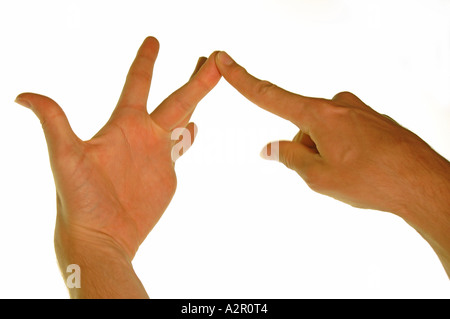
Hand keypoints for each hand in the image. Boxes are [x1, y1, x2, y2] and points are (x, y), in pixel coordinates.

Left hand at [16, 37, 220, 278]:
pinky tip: (197, 126)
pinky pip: (182, 147)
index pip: (137, 83)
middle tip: (213, 59)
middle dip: (196, 79)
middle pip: (176, 99)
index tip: (153, 40)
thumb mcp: (65, 158)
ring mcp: (157, 154)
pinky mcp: (167, 174)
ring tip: (211, 81)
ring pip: (183, 118)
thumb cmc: (80, 199)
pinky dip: (191, 135)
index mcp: (123, 125)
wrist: (102, 236)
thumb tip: (21, 95)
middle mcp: (143, 134)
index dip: (146, 61)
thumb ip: (54, 123)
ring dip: (197, 100)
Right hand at [215, 51, 449, 274]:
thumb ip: (290, 158)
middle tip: (328, 175)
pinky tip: (362, 167)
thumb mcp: (319, 177)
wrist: (423, 183)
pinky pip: (346, 132)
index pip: (270, 96)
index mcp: (319, 115)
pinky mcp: (373, 119)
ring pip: (324, 132)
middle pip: (302, 126)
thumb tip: (270, 148)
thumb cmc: (372, 180)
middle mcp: (338, 105)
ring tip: (350, 174)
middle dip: (305, 150)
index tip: (224, 61)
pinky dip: (345, 150)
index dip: (243, 80)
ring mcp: (358, 110)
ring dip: (326, 152)